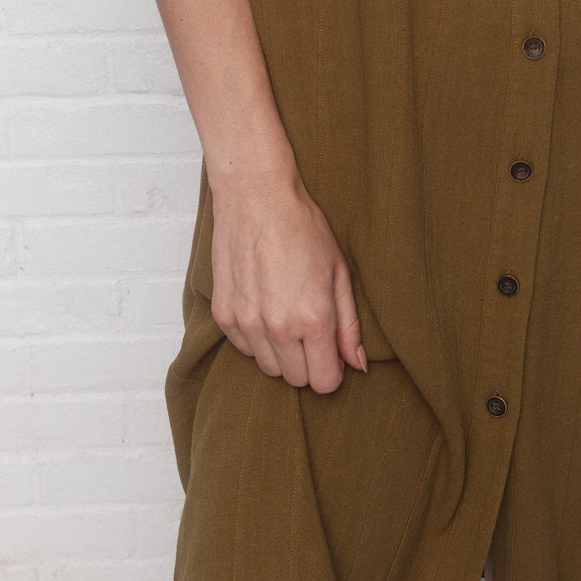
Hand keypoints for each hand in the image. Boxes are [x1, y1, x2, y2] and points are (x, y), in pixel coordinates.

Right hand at [204, 162, 367, 393]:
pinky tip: (264, 307)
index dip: (331, 371)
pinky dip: (256, 338)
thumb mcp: (340, 273)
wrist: (256, 198)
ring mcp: (247, 322)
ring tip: (287, 315)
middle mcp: (279, 326)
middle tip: (311, 330)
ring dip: (281, 353)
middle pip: (296, 379)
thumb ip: (348, 325)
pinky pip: (244, 349)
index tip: (331, 354)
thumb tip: (356, 364)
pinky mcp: (224, 315)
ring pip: (268, 368)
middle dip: (308, 362)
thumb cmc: (303, 229)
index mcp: (314, 317)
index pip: (323, 382)